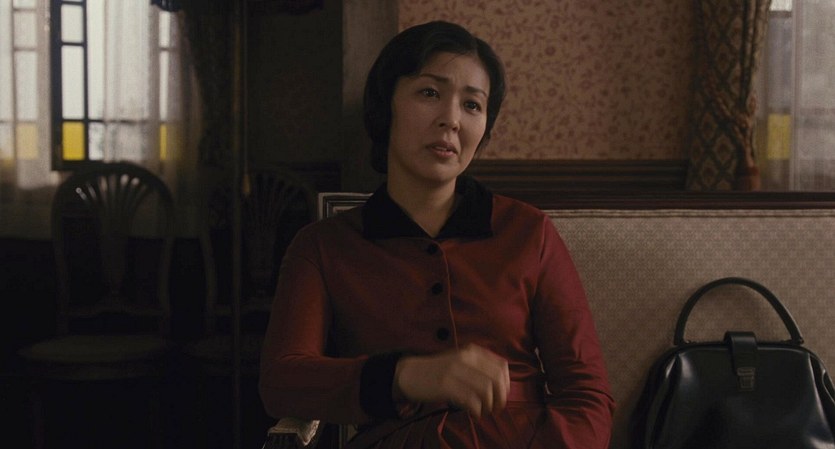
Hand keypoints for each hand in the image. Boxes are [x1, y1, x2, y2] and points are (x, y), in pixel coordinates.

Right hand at [393, 344, 509, 417]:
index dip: (506, 384)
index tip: (501, 396)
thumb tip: (503, 385)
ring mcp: (455, 371)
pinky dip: (476, 409)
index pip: (501, 366)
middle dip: (500, 397)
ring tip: (483, 411)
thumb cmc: (439, 372)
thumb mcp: (461, 362)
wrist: (410, 373)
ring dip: (488, 405)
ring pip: (485, 389)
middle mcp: (465, 358)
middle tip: (495, 408)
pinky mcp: (445, 385)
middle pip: (496, 379)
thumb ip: (480, 368)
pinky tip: (473, 413)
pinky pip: (470, 399)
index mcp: (472, 352)